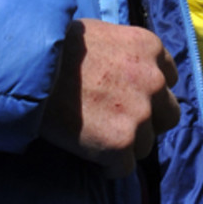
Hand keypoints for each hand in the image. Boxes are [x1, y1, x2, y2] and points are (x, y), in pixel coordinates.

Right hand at [40, 17, 179, 177]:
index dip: (150, 92)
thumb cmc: (60, 46)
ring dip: (125, 143)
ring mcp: (140, 113)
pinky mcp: (121, 143)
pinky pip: (124, 168)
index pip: (169, 79)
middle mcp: (153, 81)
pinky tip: (89, 153)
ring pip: (145, 145)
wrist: (33, 66)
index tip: (131, 97)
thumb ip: (127, 55)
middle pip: (168, 115)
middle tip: (119, 122)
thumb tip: (127, 72)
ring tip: (96, 135)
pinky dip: (108, 166)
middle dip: (148, 121)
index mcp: (150, 48)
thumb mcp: (105, 35)